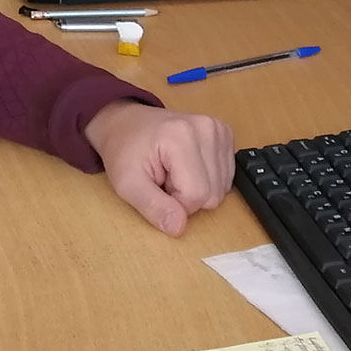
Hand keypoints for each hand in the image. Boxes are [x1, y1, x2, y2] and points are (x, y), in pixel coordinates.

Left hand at [84, 101, 232, 234]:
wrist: (127, 123)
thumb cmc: (124, 151)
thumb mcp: (127, 184)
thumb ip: (153, 207)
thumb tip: (178, 228)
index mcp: (181, 136)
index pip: (196, 195)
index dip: (176, 204)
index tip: (158, 187)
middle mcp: (207, 128)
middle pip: (213, 194)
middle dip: (187, 197)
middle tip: (164, 178)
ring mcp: (219, 129)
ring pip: (222, 188)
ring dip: (197, 189)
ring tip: (174, 171)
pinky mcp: (225, 134)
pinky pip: (226, 176)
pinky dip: (207, 179)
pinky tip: (188, 166)